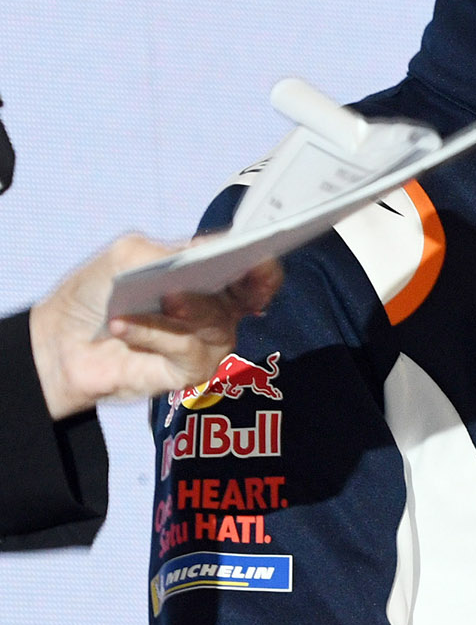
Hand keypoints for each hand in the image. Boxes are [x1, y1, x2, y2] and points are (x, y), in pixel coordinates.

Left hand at [27, 236, 282, 418]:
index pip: (254, 270)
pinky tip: (123, 327)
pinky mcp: (192, 371)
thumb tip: (200, 256)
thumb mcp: (128, 256)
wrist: (62, 341)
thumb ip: (168, 253)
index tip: (259, 259)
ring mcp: (207, 341)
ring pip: (216, 323)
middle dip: (227, 286)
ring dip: (180, 312)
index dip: (264, 266)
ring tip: (145, 305)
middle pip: (247, 297)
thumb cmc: (98, 295)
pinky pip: (187, 350)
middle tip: (187, 285)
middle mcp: (217, 309)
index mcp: (210, 276)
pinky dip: (152, 335)